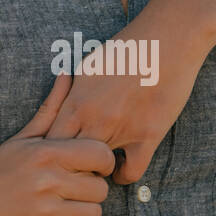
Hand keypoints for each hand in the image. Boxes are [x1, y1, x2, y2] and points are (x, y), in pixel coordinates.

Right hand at [0, 72, 113, 215]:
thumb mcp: (20, 140)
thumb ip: (50, 109)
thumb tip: (66, 74)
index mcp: (45, 154)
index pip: (100, 154)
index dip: (103, 159)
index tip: (93, 162)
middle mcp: (50, 182)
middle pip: (101, 187)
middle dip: (93, 185)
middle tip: (77, 182)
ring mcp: (49, 211)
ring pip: (95, 211)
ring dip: (84, 207)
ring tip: (65, 198)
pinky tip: (52, 212)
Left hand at [44, 19, 209, 183]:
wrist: (166, 41)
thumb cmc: (126, 49)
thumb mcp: (88, 67)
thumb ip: (72, 91)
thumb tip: (60, 106)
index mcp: (75, 100)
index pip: (50, 141)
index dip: (51, 154)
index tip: (56, 157)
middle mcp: (93, 117)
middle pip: (68, 159)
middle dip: (68, 168)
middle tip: (74, 170)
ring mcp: (120, 128)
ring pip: (97, 168)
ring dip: (95, 171)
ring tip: (96, 169)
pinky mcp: (147, 135)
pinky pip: (131, 171)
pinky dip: (125, 174)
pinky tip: (123, 168)